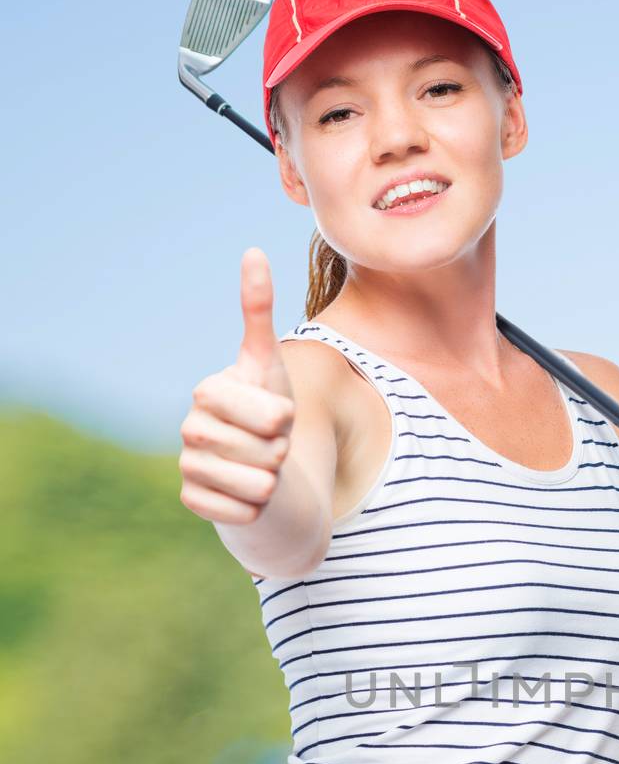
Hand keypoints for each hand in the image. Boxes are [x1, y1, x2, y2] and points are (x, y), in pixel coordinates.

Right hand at [178, 248, 295, 525]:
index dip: (287, 420)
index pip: (273, 416)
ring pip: (258, 486)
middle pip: (268, 451)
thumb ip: (259, 313)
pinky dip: (257, 509)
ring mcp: (187, 465)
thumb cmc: (267, 411)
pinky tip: (247, 497)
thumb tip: (253, 251)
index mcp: (208, 392)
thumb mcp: (269, 365)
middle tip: (270, 445)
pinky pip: (244, 512)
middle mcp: (189, 428)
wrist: (258, 468)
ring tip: (261, 469)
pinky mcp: (191, 501)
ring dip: (273, 482)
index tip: (276, 416)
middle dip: (282, 451)